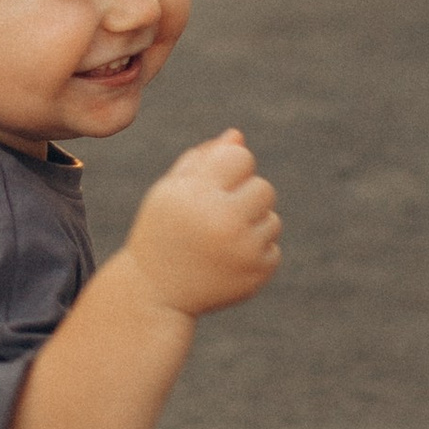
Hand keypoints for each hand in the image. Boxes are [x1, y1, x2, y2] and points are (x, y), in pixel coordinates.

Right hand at [122, 131, 280, 321]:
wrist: (155, 292)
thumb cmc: (162, 231)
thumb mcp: (170, 190)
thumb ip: (203, 157)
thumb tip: (238, 136)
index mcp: (197, 193)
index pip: (241, 157)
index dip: (228, 169)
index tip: (211, 186)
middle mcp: (223, 221)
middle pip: (264, 187)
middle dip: (244, 198)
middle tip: (217, 216)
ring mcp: (244, 250)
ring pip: (272, 219)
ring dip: (251, 226)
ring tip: (220, 240)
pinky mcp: (257, 273)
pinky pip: (273, 247)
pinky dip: (254, 252)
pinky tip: (227, 260)